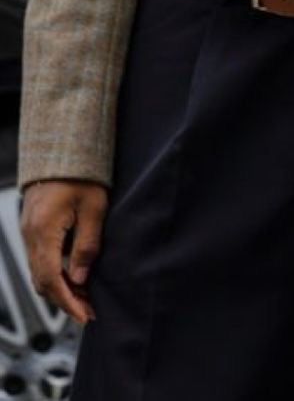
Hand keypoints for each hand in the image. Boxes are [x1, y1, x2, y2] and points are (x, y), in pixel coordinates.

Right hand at [20, 179, 108, 325]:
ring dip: (59, 287)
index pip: (52, 279)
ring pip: (38, 271)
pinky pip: (39, 258)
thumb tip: (80, 279)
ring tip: (84, 296)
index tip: (84, 316)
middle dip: (64, 300)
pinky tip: (73, 275)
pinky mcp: (32, 226)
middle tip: (88, 310)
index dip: (68, 302)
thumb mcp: (94, 209)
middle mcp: (30, 234)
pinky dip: (54, 272)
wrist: (63, 149)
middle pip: (42, 281)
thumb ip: (86, 246)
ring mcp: (28, 230)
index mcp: (44, 231)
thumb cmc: (82, 175)